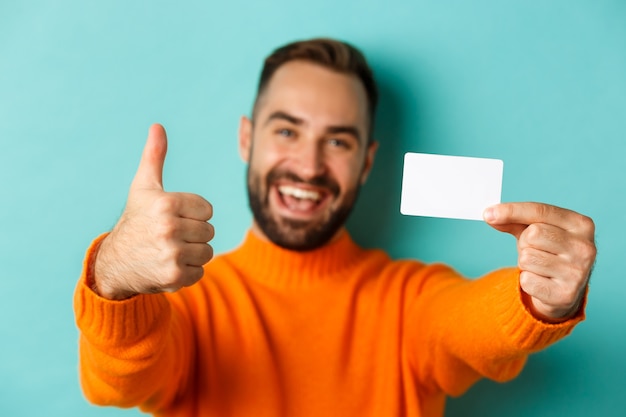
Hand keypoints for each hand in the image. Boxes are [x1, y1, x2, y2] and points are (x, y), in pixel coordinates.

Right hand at [93, 124, 214, 299]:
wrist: (114, 263)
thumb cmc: (136, 220)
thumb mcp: (143, 187)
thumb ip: (155, 157)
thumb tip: (157, 126)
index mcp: (166, 203)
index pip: (207, 210)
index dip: (193, 215)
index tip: (173, 218)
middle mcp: (168, 228)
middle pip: (209, 231)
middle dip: (193, 235)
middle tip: (170, 236)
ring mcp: (171, 254)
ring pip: (208, 252)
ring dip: (193, 254)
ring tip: (170, 251)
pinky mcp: (174, 277)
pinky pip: (200, 271)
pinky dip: (188, 272)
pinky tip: (169, 266)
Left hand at [484, 202, 595, 321]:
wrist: (562, 291)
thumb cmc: (548, 253)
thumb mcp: (534, 231)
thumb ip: (514, 220)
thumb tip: (490, 215)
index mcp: (581, 224)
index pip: (540, 211)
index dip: (512, 211)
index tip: (488, 213)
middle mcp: (585, 247)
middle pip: (532, 234)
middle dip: (524, 242)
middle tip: (535, 251)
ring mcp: (578, 272)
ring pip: (527, 257)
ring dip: (525, 263)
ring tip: (540, 267)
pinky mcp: (565, 294)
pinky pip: (527, 280)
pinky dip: (527, 281)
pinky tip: (541, 282)